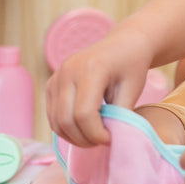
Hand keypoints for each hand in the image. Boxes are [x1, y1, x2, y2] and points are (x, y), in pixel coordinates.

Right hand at [45, 29, 150, 146]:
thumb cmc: (132, 65)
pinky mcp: (51, 83)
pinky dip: (66, 127)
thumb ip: (120, 115)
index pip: (84, 114)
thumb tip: (106, 139)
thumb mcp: (133, 89)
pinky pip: (53, 114)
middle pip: (66, 120)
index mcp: (91, 69)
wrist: (124, 43)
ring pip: (56, 121)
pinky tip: (85, 127)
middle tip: (103, 140)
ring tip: (95, 135)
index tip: (111, 137)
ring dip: (73, 136)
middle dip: (84, 139)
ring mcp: (57, 76)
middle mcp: (68, 71)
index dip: (96, 134)